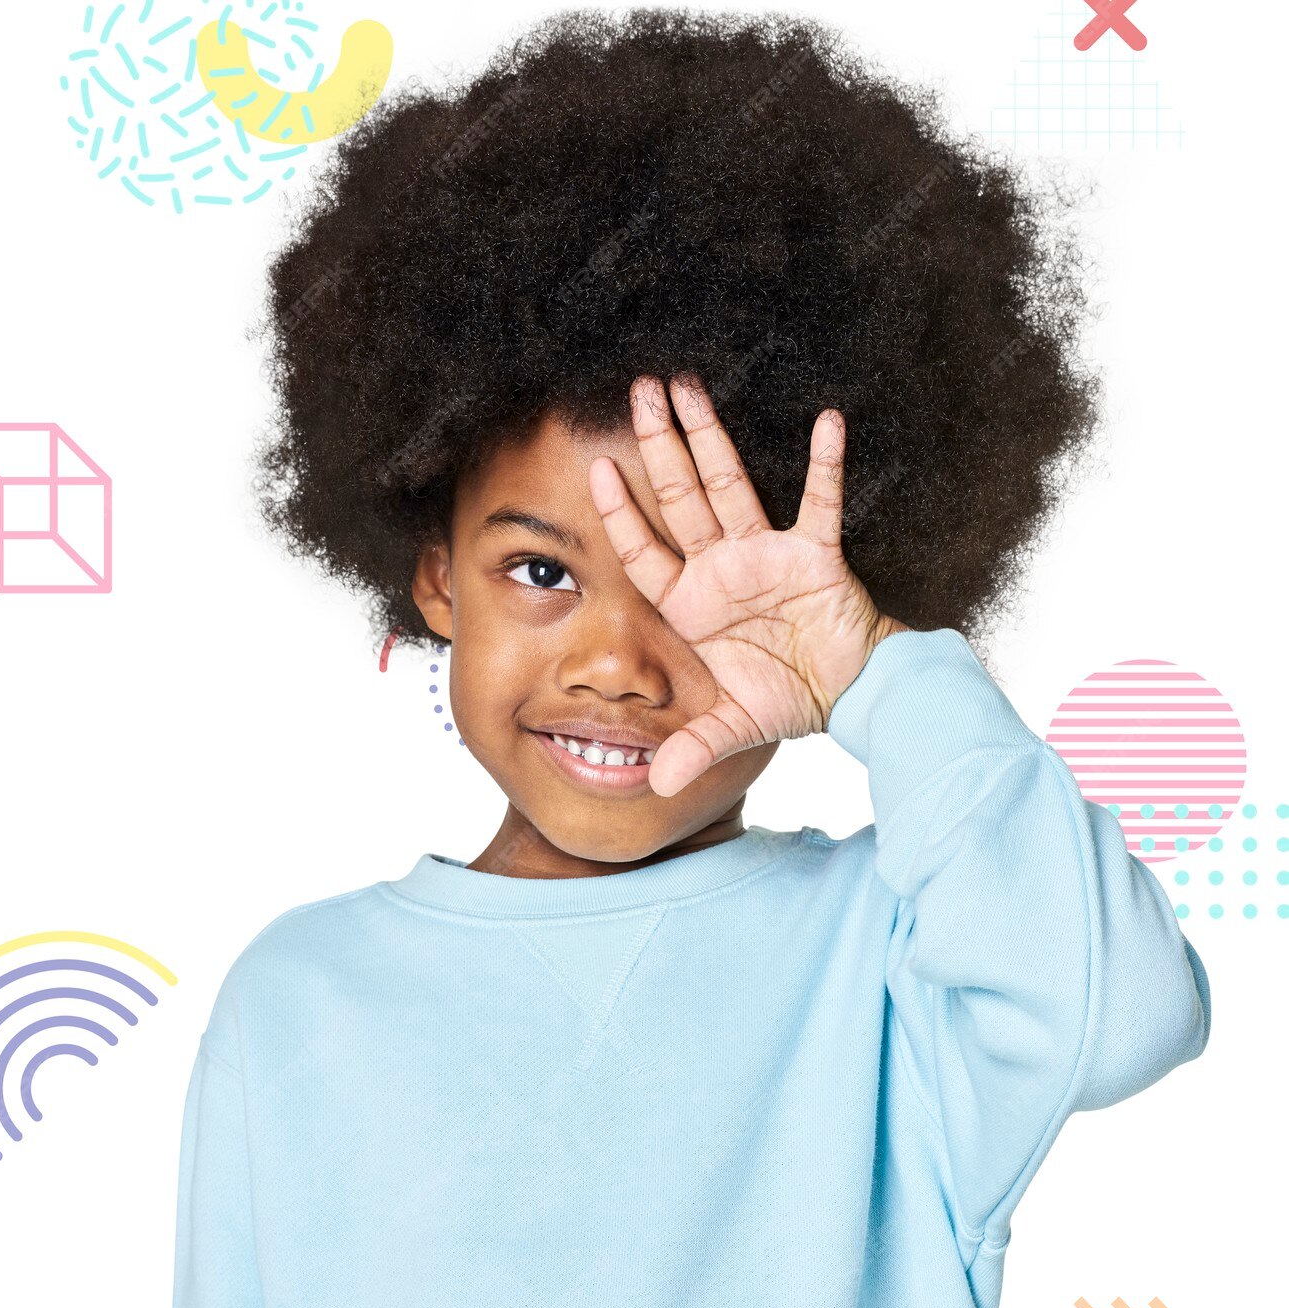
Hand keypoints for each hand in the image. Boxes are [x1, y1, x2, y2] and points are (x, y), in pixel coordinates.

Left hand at [587, 374, 906, 796]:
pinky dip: (825, 465)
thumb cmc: (788, 698)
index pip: (645, 550)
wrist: (848, 696)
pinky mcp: (816, 556)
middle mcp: (722, 568)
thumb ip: (695, 748)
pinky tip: (825, 422)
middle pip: (680, 498)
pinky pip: (820, 503)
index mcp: (693, 603)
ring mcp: (767, 555)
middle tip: (637, 390)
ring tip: (688, 384)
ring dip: (711, 437)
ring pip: (730, 484)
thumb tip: (656, 787)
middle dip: (658, 446)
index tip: (594, 470)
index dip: (620, 514)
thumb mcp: (733, 727)